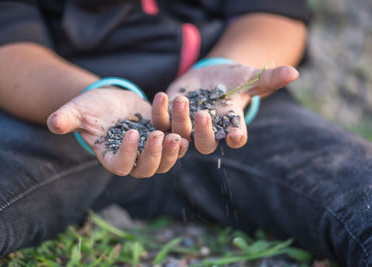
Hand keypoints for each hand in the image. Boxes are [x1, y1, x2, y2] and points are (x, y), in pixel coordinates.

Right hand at [47, 87, 188, 177]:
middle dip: (157, 155)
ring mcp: (149, 149)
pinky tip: (183, 121)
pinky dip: (181, 133)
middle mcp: (133, 158)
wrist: (110, 100)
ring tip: (177, 134)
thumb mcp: (77, 111)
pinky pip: (176, 142)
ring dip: (174, 151)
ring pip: (166, 161)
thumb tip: (53, 123)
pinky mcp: (163, 137)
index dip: (128, 154)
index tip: (132, 132)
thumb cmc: (91, 108)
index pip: (121, 166)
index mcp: (111, 156)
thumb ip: (66, 118)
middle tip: (162, 137)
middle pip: (147, 169)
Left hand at [152, 63, 298, 153]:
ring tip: (183, 100)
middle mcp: (208, 130)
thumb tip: (294, 72)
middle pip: (205, 143)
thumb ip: (269, 78)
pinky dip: (161, 112)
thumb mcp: (250, 77)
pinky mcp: (170, 116)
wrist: (211, 76)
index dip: (235, 137)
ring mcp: (188, 125)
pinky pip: (162, 121)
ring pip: (182, 133)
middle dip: (204, 132)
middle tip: (204, 115)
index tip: (235, 135)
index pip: (235, 137)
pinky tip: (163, 96)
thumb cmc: (234, 79)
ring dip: (180, 120)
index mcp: (230, 125)